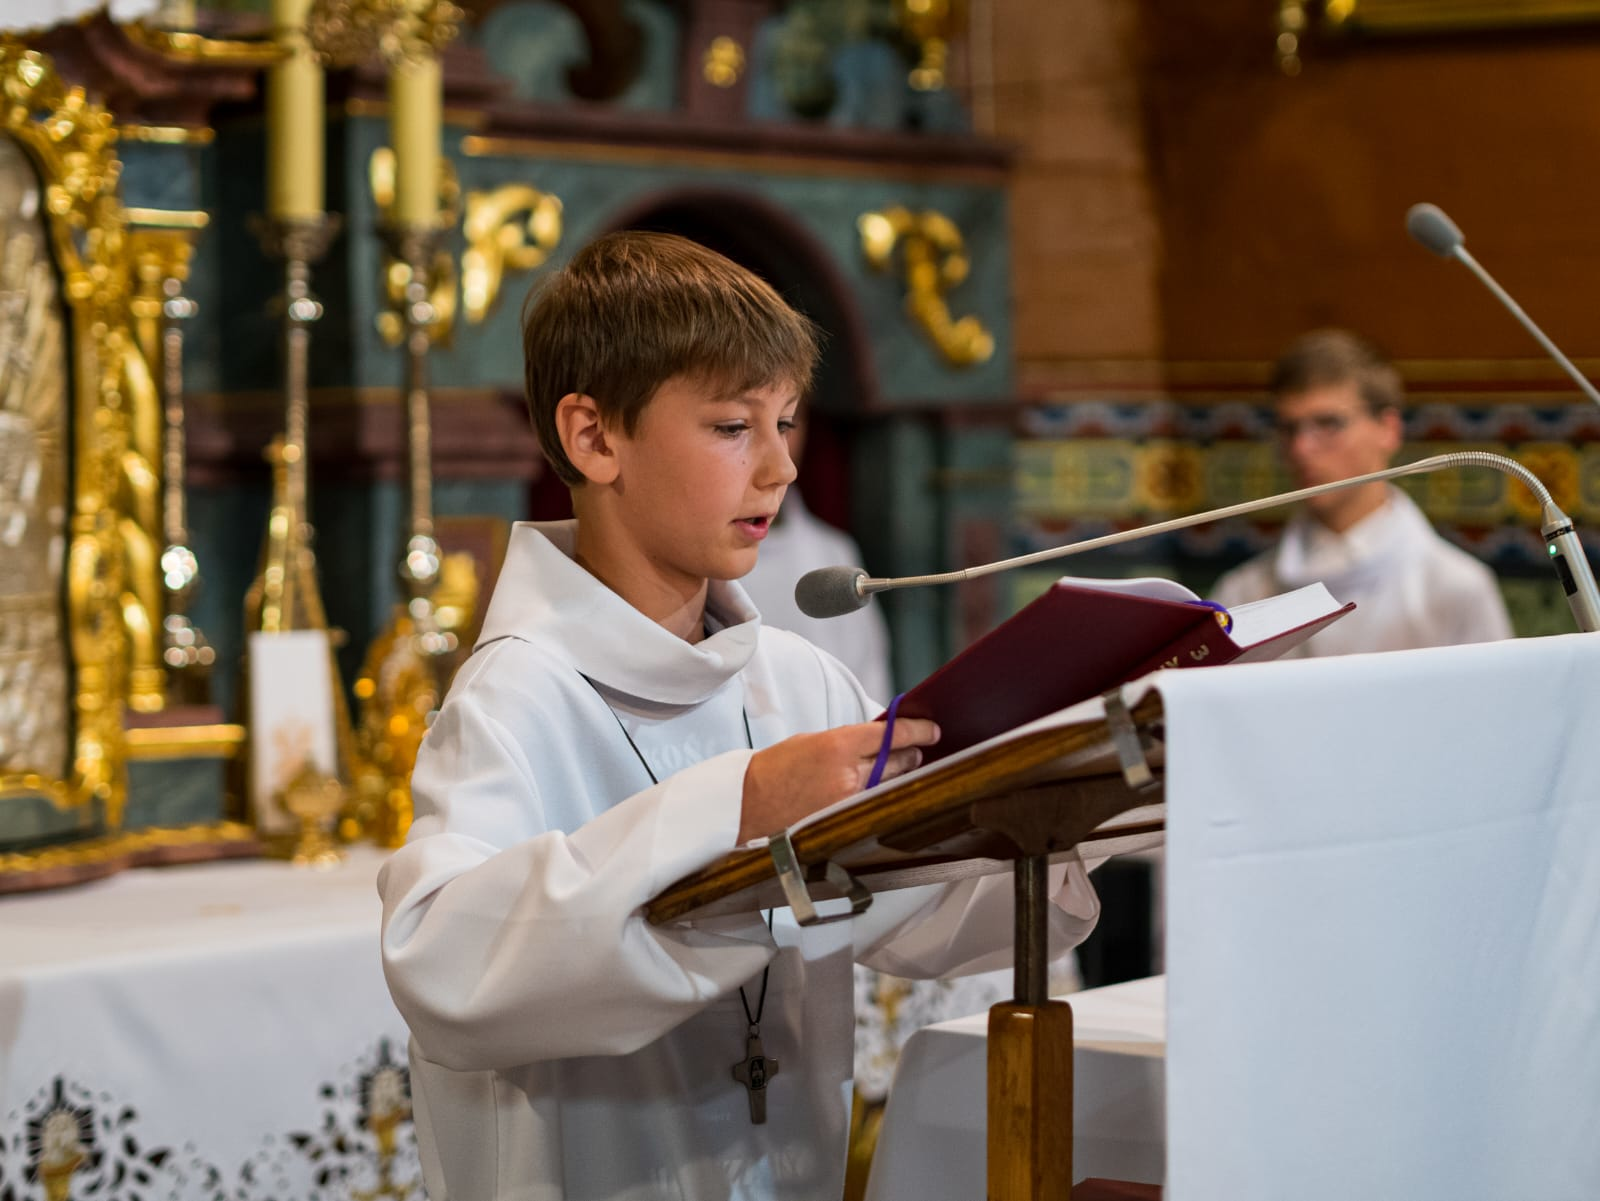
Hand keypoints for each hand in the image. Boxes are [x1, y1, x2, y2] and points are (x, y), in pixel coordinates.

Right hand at [739, 719, 939, 843]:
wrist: (748, 803)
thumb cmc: (776, 768)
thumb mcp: (812, 740)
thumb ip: (849, 740)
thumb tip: (881, 739)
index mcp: (837, 745)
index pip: (890, 735)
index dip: (917, 731)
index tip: (932, 730)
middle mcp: (847, 774)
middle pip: (899, 761)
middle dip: (912, 753)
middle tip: (919, 748)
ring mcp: (848, 802)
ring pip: (891, 784)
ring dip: (901, 774)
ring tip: (905, 766)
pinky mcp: (844, 821)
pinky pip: (875, 803)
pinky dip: (882, 794)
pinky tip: (884, 789)